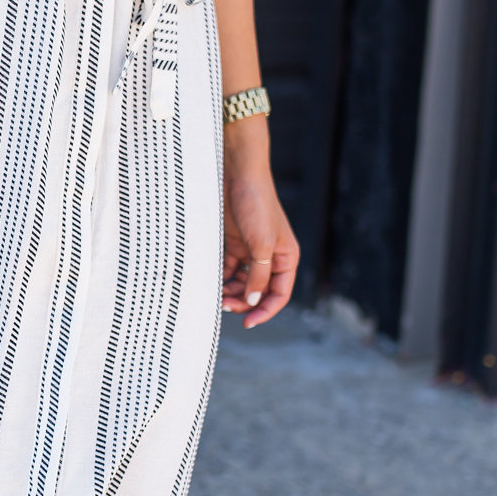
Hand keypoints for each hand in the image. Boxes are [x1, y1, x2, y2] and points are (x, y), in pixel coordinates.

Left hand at [221, 116, 298, 328]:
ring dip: (230, 293)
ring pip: (241, 284)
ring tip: (215, 296)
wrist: (236, 173)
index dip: (265, 310)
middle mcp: (270, 257)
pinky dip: (221, 279)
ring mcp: (250, 251)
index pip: (279, 294)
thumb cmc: (256, 204)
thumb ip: (259, 275)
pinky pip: (227, 270)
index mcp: (286, 257)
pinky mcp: (232, 244)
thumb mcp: (261, 244)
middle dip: (244, 302)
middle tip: (224, 305)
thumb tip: (254, 302)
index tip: (248, 322)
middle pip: (258, 292)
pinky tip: (210, 283)